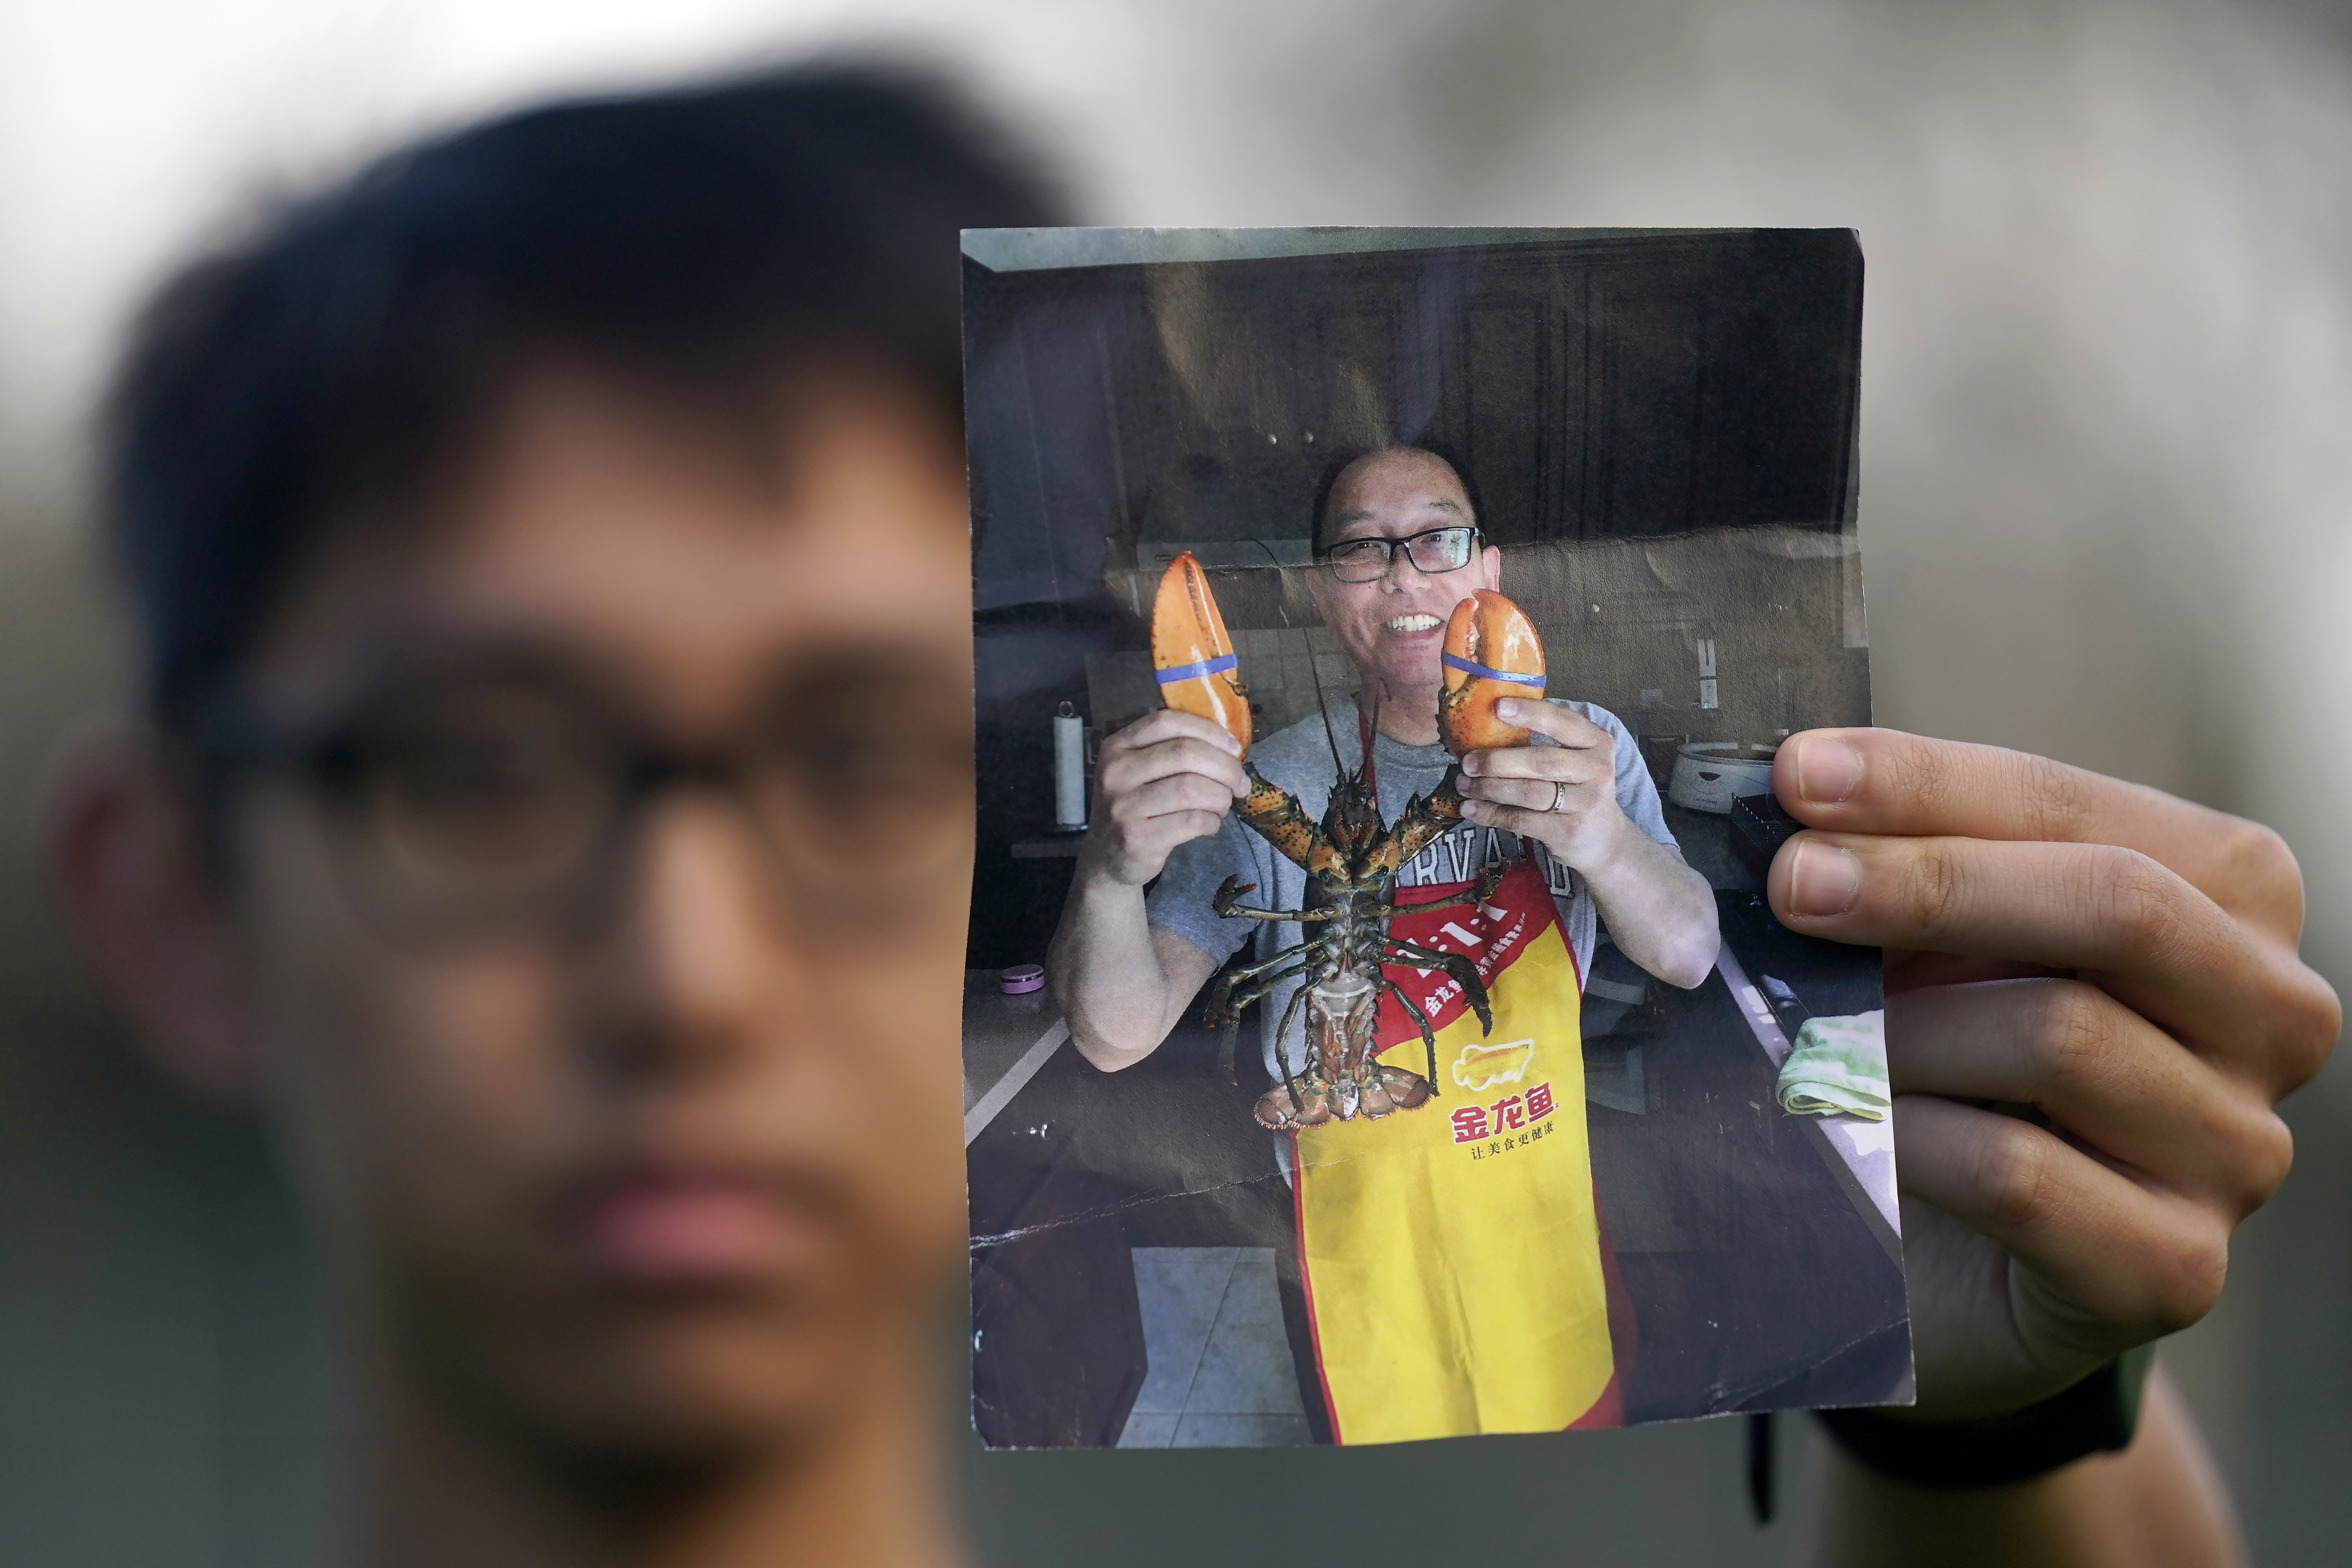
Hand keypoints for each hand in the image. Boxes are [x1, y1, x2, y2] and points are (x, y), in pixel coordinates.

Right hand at [1080, 709, 1250, 887]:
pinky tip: (1209, 824)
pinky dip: (1211, 822)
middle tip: (1240, 783)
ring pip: (1193, 788)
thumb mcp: (1141, 771)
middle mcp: (1116, 771)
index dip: (1209, 731)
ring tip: (1222, 805)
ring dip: (1220, 797)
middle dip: (1225, 767)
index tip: (1234, 748)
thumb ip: (1173, 750)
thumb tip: (1230, 746)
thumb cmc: (1136, 807)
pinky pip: (1192, 821)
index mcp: (1118, 745)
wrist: (1107, 857)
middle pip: (1185, 753)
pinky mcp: (1136, 838)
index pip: (1167, 722)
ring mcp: (1123, 806)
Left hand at [1455, 696, 1629, 869]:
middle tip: (1467, 762)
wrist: (1604, 839)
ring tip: (1463, 784)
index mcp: (1597, 742)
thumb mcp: (1576, 759)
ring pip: (1528, 793)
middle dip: (1497, 760)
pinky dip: (1491, 814)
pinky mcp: (1568, 831)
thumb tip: (1490, 720)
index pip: (1563, 721)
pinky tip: (1470, 809)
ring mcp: (1585, 803)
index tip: (1497, 707)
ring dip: (1488, 788)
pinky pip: (1521, 820)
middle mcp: (1596, 770)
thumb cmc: (1578, 789)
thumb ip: (1548, 740)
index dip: (1530, 713)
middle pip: (1540, 761)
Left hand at [1768, 728, 2338, 1419]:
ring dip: (1906, 1028)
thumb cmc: (1963, 1070)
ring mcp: (2237, 1149)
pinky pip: (2022, 1174)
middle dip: (1932, 883)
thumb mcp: (1948, 945)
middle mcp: (2271, 1016)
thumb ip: (1910, 865)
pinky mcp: (2173, 1266)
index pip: (2081, 808)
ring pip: (2063, 1039)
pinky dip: (1910, 1137)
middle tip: (1793, 884)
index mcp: (2231, 900)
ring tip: (1811, 1035)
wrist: (1962, 1262)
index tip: (1801, 775)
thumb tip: (1799, 793)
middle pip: (2116, 906)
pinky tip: (1847, 1126)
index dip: (1933, 783)